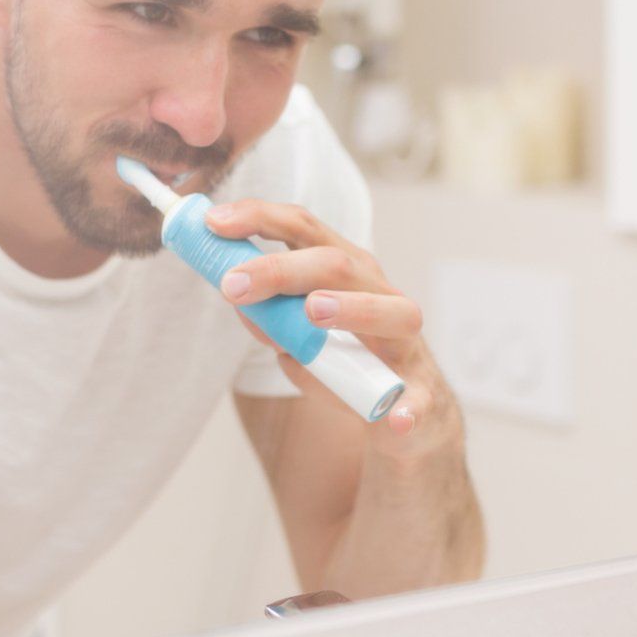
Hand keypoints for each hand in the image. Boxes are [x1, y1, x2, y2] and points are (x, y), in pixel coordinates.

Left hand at [203, 199, 459, 456]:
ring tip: (313, 311)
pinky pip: (418, 398)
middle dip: (280, 269)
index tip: (215, 222)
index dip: (261, 218)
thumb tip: (241, 304)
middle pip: (336, 264)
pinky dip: (408, 406)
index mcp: (346, 271)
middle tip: (233, 285)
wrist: (404, 410)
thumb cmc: (348, 361)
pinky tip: (397, 418)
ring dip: (352, 309)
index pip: (304, 229)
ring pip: (390, 313)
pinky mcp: (421, 392)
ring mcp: (405, 341)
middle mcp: (379, 292)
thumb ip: (272, 319)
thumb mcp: (300, 335)